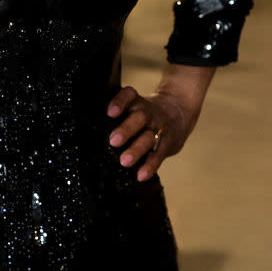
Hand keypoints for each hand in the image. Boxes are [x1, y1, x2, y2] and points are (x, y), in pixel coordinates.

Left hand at [106, 63, 214, 181]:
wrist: (179, 112)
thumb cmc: (146, 112)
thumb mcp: (136, 105)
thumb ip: (119, 113)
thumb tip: (93, 125)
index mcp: (137, 102)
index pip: (129, 95)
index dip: (120, 102)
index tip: (110, 112)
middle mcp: (149, 113)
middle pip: (140, 118)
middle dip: (126, 129)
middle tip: (113, 141)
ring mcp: (159, 129)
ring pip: (149, 138)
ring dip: (136, 150)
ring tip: (124, 161)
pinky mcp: (167, 144)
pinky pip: (159, 155)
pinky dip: (150, 166)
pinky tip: (140, 175)